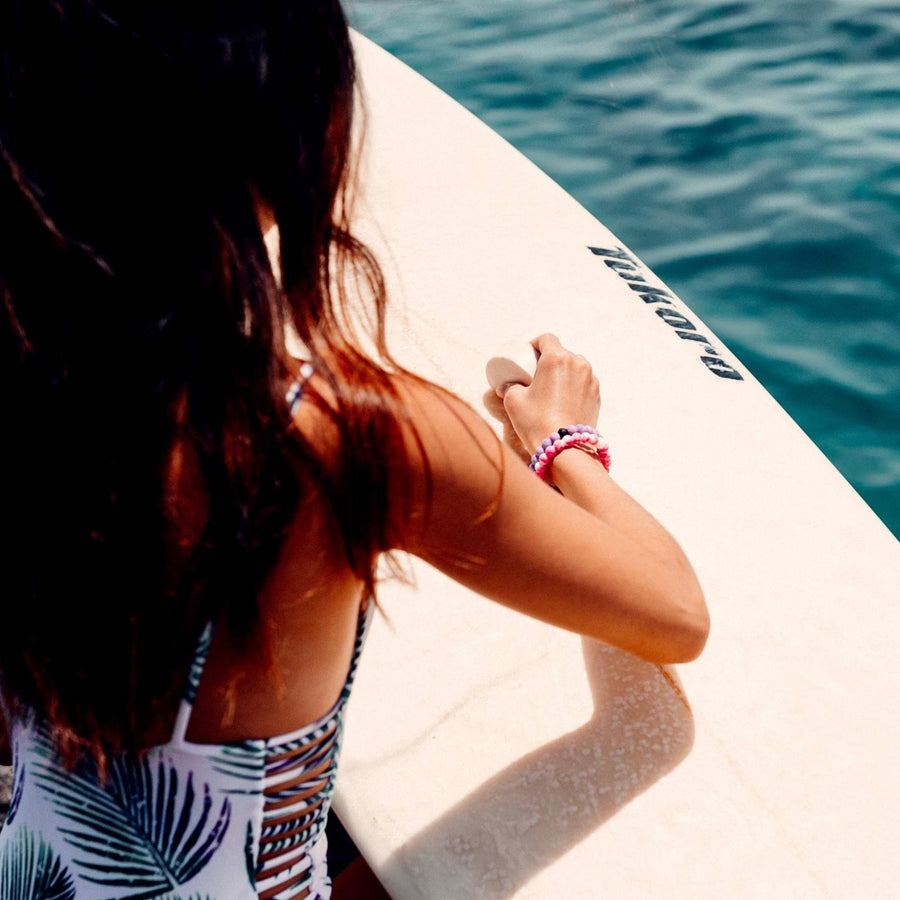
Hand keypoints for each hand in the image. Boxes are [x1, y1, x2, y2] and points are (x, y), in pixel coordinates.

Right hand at [499, 334, 600, 452]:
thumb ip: (510, 387)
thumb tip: (508, 386)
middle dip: (549, 360)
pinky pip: (583, 383)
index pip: (547, 339)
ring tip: (551, 388)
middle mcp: (578, 364)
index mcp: (557, 359)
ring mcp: (591, 380)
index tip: (528, 356)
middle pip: (562, 353)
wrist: (565, 449)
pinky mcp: (597, 395)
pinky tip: (562, 401)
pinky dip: (573, 387)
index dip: (535, 344)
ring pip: (575, 368)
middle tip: (536, 374)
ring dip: (563, 373)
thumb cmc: (536, 422)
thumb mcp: (513, 401)